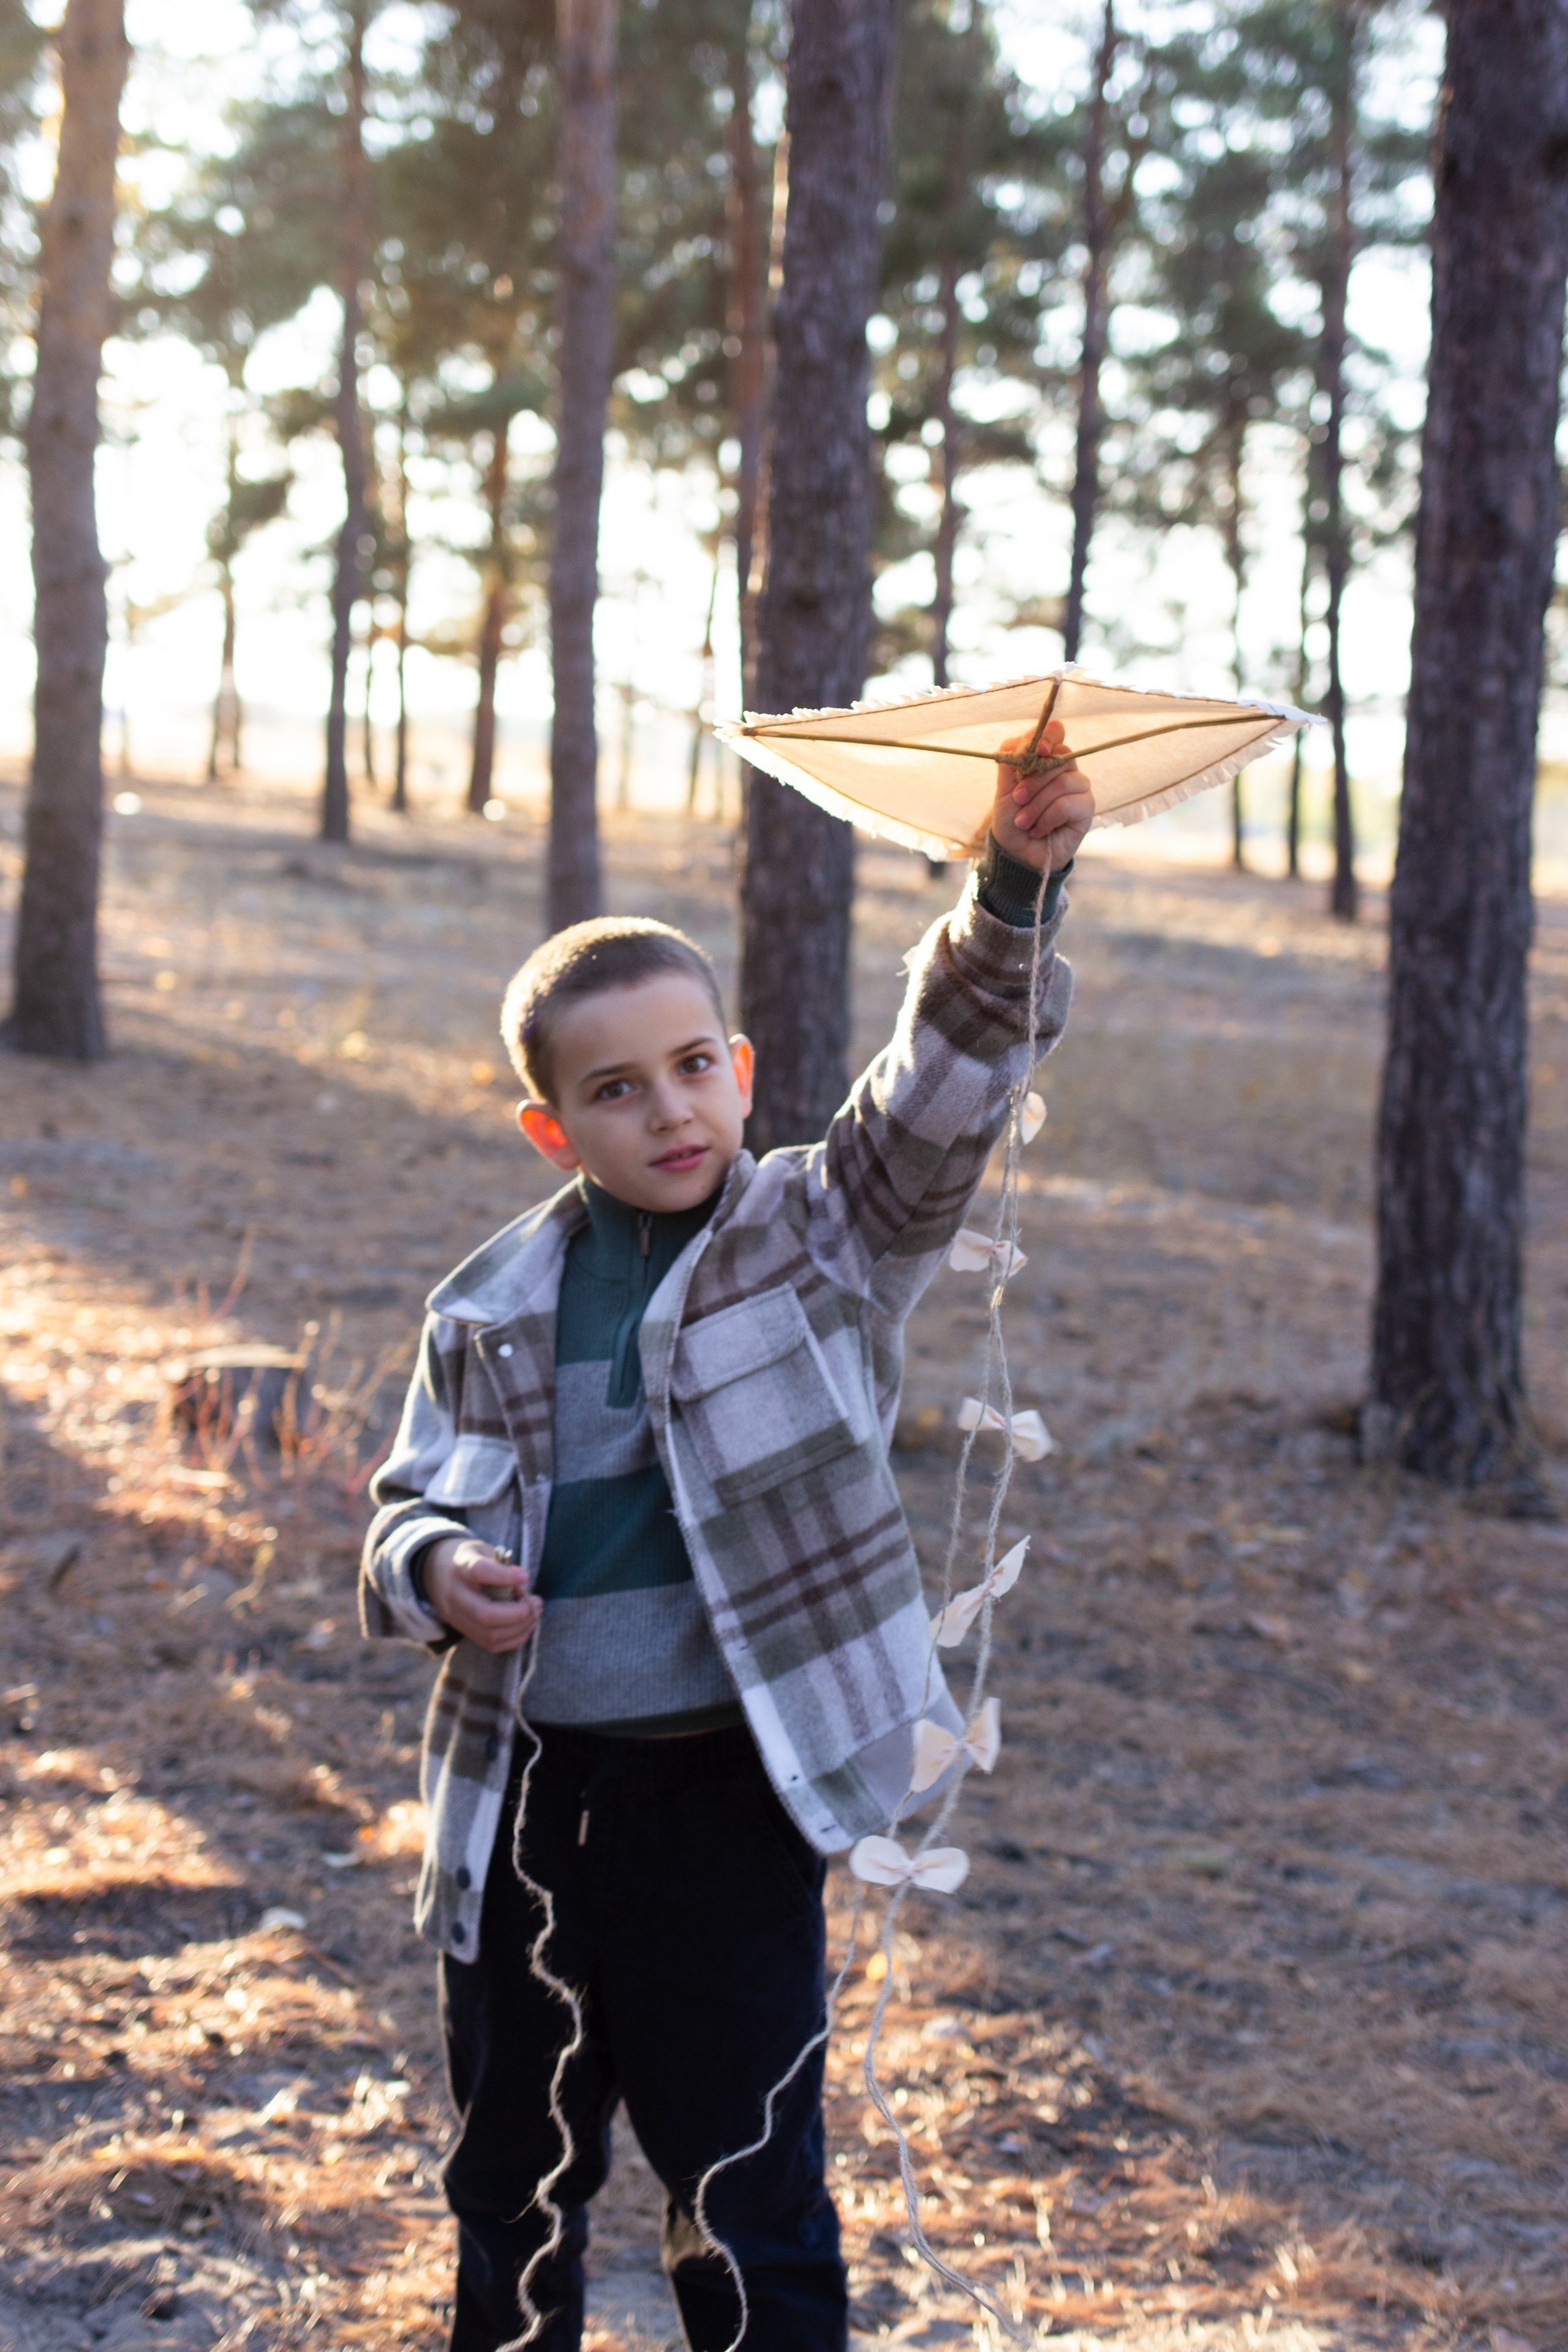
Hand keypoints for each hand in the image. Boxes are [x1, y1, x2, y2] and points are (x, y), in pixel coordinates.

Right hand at [423, 1536, 540, 1654]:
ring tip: (534, 1613)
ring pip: (489, 1634)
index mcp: (460, 1566)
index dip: (504, 1576)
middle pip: (484, 1613)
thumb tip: (523, 1582)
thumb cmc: (467, 1559)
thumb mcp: (482, 1550)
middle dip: (518, 1613)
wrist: (434, 1572)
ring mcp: (455, 1616)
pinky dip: (513, 1639)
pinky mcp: (462, 1630)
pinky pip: (490, 1644)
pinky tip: (525, 1626)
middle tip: (536, 1603)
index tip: (525, 1577)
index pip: (478, 1571)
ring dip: (519, 1628)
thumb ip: (502, 1564)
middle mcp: (454, 1594)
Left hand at [989, 722, 1094, 873]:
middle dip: (1033, 781)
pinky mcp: (1086, 808)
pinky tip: (1038, 830)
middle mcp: (1066, 769)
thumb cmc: (1012, 820)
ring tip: (1023, 822)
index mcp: (1046, 759)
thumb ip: (1012, 761)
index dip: (1048, 737)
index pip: (1056, 732)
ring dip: (1037, 804)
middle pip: (1059, 756)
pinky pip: (1069, 804)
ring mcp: (1079, 788)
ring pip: (1063, 781)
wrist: (1017, 853)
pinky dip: (1048, 818)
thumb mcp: (1004, 789)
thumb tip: (1027, 740)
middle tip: (1017, 800)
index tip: (1036, 750)